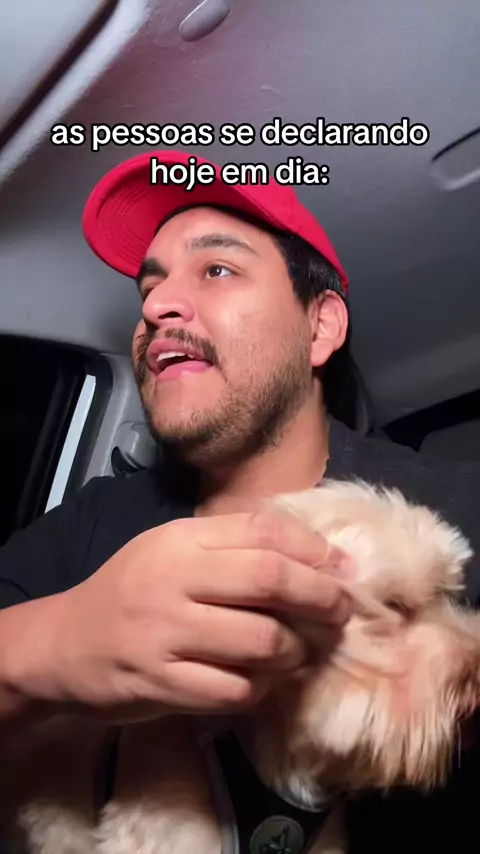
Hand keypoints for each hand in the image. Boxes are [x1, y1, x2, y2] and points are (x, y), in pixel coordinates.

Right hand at [6, 510, 352, 721]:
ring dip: (296, 651)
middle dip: (321, 597)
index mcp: (180, 540)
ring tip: (301, 653)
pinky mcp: (161, 684)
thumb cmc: (131, 592)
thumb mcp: (171, 551)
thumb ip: (230, 546)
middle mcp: (173, 580)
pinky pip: (235, 690)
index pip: (262, 531)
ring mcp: (166, 634)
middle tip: (342, 612)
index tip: (343, 568)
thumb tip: (315, 557)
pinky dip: (261, 688)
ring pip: (261, 642)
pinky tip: (263, 682)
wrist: (65, 646)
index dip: (313, 549)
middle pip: (270, 579)